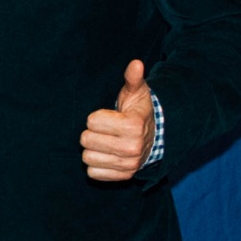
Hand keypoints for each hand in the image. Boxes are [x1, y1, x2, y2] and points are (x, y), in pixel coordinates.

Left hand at [81, 60, 155, 180]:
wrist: (153, 136)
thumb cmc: (138, 110)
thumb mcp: (136, 92)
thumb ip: (133, 78)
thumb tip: (136, 63)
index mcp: (133, 126)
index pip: (92, 122)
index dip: (96, 117)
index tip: (108, 116)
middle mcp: (132, 148)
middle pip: (86, 140)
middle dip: (92, 132)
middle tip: (104, 130)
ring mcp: (128, 165)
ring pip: (88, 158)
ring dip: (93, 149)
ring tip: (104, 141)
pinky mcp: (123, 176)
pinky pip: (93, 173)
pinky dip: (96, 164)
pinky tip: (106, 154)